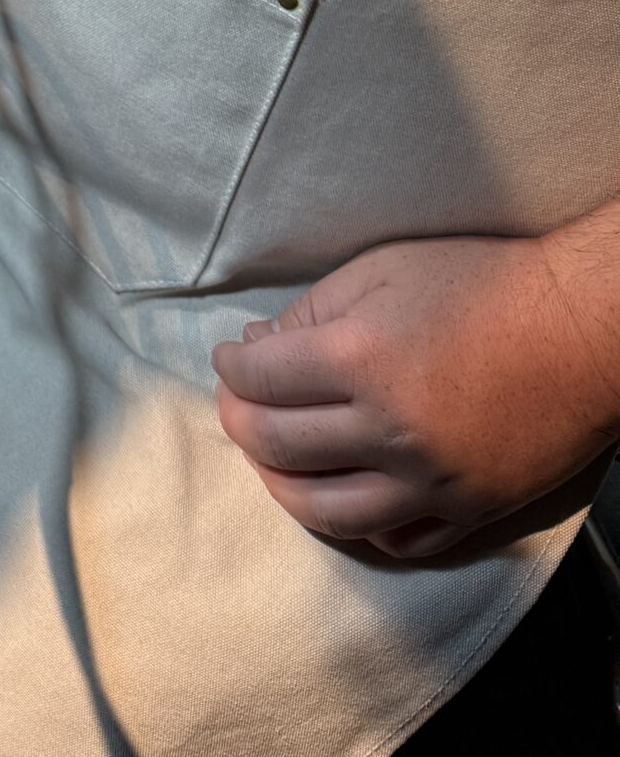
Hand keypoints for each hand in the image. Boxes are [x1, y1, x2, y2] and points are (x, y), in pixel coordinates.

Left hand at [212, 230, 619, 555]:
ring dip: (280, 486)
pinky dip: (354, 525)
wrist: (579, 330)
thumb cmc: (481, 283)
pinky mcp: (468, 510)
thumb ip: (311, 311)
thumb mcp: (382, 269)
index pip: (259, 379)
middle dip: (240, 422)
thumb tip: (256, 349)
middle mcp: (390, 430)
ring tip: (271, 460)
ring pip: (325, 512)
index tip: (231, 358)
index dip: (230, 368)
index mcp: (361, 359)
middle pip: (278, 447)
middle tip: (237, 403)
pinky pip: (394, 541)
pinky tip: (339, 495)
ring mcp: (430, 480)